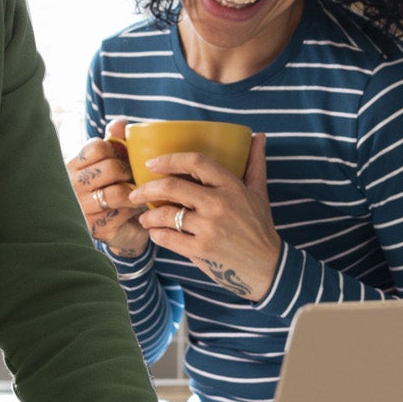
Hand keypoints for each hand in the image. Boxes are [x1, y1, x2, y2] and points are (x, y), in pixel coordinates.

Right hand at [66, 118, 148, 257]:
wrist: (120, 230)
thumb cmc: (114, 189)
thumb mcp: (111, 162)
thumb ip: (115, 140)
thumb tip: (118, 125)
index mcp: (73, 166)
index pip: (97, 147)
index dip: (118, 151)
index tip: (125, 159)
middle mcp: (73, 187)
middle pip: (111, 168)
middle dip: (131, 172)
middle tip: (138, 177)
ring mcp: (82, 208)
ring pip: (119, 191)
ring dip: (137, 191)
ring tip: (141, 192)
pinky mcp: (96, 227)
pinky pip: (125, 211)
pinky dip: (138, 208)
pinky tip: (140, 208)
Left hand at [128, 132, 278, 300]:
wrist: (267, 266)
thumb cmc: (260, 226)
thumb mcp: (260, 192)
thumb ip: (255, 163)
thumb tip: (259, 136)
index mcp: (231, 186)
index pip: (196, 161)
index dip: (170, 159)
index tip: (152, 163)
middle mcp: (219, 204)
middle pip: (172, 187)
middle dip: (147, 189)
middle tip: (135, 192)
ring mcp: (209, 228)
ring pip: (165, 214)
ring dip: (148, 215)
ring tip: (144, 217)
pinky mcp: (202, 250)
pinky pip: (168, 238)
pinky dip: (156, 234)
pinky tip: (155, 233)